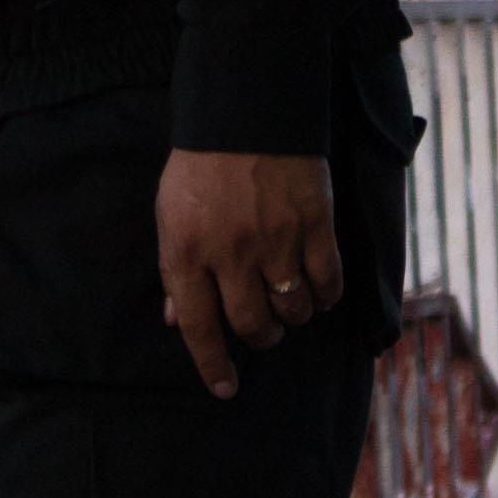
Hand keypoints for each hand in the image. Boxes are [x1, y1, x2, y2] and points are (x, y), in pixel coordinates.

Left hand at [156, 150, 338, 398]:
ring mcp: (275, 240)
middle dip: (261, 338)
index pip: (198, 327)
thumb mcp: (170, 215)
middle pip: (251, 324)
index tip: (225, 389)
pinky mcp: (314, 224)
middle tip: (264, 332)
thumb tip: (176, 321)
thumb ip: (174, 270)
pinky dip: (326, 296)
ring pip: (292, 309)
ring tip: (291, 306)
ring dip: (293, 318)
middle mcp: (230, 254)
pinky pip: (327, 280)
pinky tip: (321, 292)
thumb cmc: (201, 165)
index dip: (212, 365)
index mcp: (187, 252)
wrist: (246, 109)